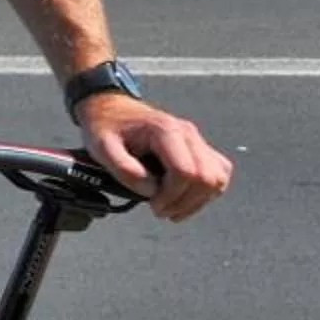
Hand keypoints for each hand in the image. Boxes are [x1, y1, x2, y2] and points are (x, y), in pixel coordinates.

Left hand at [78, 97, 232, 222]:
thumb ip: (124, 170)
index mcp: (165, 131)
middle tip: (161, 210)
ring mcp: (197, 140)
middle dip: (185, 202)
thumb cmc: (106, 128)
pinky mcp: (200, 149)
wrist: (111, 109)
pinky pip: (218, 175)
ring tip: (171, 207)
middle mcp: (188, 133)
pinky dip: (205, 192)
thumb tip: (152, 191)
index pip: (185, 172)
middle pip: (207, 178)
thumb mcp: (102, 148)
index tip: (153, 205)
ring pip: (218, 178)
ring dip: (197, 200)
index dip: (171, 196)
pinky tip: (182, 198)